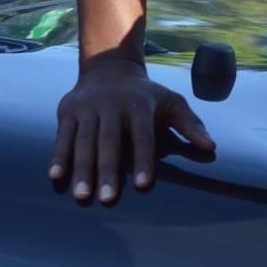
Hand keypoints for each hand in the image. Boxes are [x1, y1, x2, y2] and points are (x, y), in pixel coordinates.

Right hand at [49, 57, 215, 203]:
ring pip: (83, 141)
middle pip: (109, 141)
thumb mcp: (171, 102)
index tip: (144, 185)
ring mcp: (87, 108)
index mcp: (139, 104)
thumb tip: (210, 146)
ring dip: (82, 169)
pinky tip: (55, 177)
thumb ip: (190, 124)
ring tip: (82, 196)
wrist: (109, 67)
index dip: (144, 159)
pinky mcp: (68, 111)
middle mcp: (112, 105)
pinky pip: (62, 137)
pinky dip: (58, 156)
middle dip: (108, 170)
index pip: (142, 135)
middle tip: (108, 199)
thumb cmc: (145, 95)